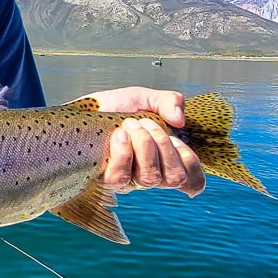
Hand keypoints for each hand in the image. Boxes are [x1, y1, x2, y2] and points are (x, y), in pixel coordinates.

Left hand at [87, 86, 205, 196]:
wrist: (82, 110)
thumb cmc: (113, 108)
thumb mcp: (145, 98)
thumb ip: (168, 102)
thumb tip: (180, 120)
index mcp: (166, 157)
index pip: (192, 180)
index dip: (194, 168)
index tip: (180, 143)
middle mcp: (151, 173)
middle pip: (175, 177)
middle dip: (164, 144)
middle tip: (145, 122)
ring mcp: (129, 179)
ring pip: (150, 177)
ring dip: (144, 145)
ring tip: (130, 124)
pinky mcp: (107, 179)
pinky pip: (121, 176)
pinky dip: (124, 151)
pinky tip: (118, 134)